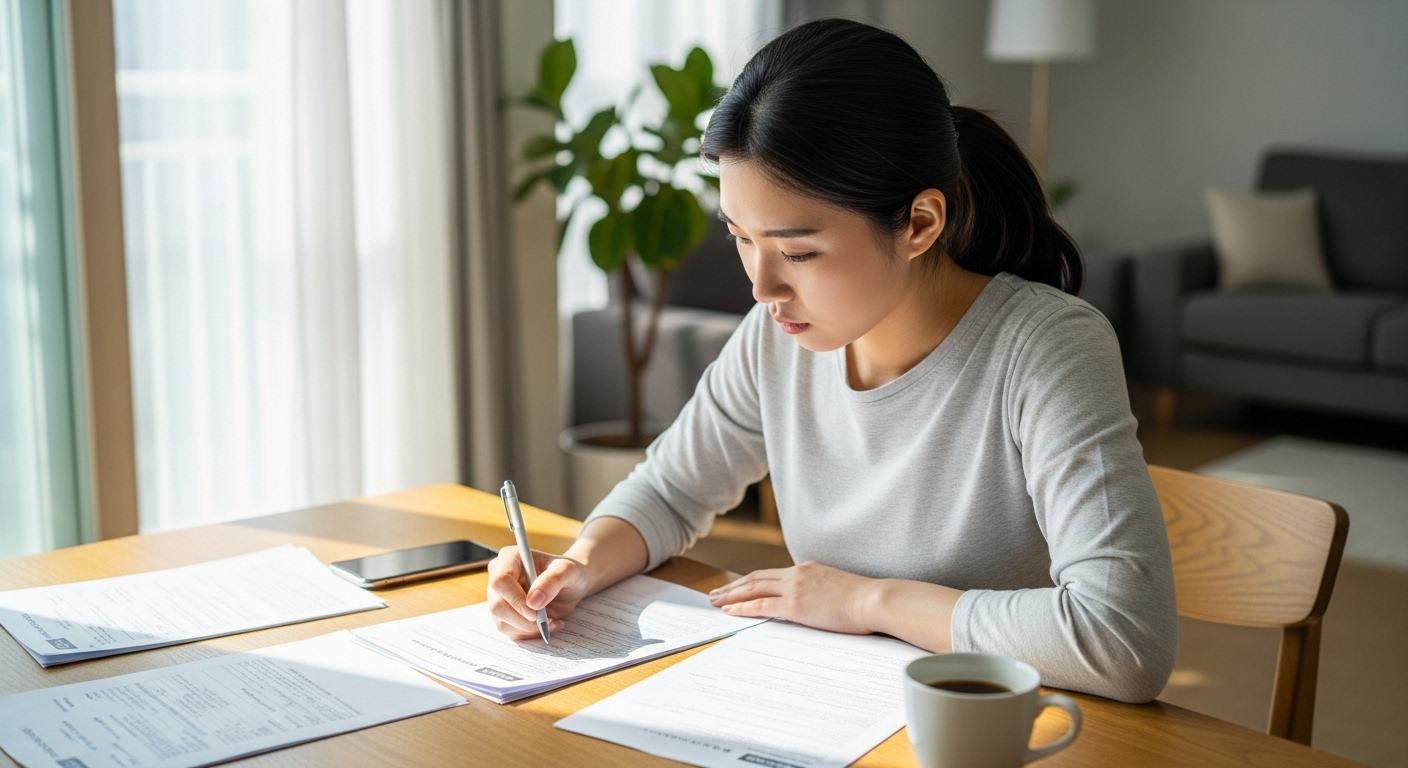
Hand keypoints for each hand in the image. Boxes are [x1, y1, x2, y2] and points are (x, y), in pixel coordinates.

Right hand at [486, 546, 590, 640]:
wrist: (570, 585)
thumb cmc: (568, 572)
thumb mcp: (568, 570)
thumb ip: (552, 581)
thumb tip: (533, 601)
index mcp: (510, 558)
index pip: (500, 582)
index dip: (515, 599)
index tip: (535, 612)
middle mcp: (498, 577)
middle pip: (497, 606)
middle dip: (522, 619)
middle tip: (545, 621)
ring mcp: (499, 598)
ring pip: (502, 622)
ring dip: (528, 629)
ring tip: (551, 621)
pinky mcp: (504, 615)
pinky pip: (510, 632)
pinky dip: (529, 634)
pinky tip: (546, 625)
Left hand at [707, 561, 881, 634]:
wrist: (875, 599)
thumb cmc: (864, 600)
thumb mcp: (837, 589)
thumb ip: (820, 592)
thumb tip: (813, 605)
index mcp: (807, 568)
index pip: (771, 574)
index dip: (750, 580)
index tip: (736, 586)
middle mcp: (797, 573)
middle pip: (756, 578)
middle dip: (733, 587)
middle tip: (715, 594)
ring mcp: (795, 588)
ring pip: (753, 589)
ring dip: (731, 596)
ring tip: (715, 602)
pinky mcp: (795, 605)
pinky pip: (761, 605)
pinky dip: (742, 608)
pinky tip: (730, 611)